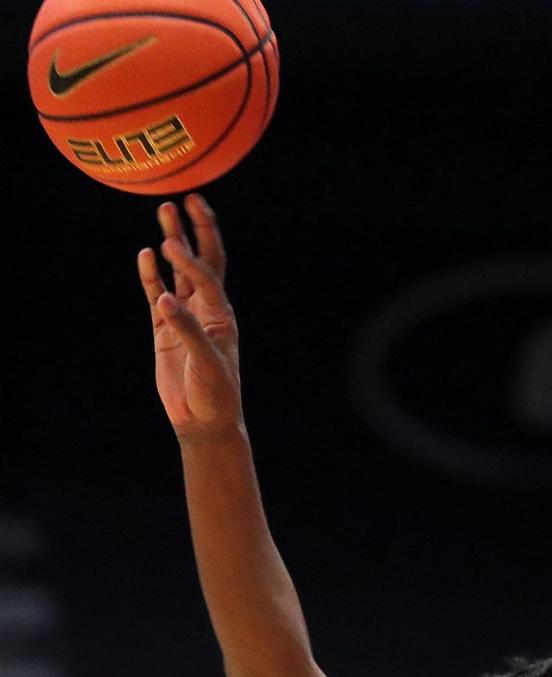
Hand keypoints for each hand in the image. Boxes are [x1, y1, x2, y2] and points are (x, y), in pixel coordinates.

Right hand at [137, 195, 242, 438]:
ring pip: (177, 273)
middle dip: (196, 231)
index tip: (173, 245)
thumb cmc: (215, 394)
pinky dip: (151, 276)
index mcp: (222, 315)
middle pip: (201, 262)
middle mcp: (205, 310)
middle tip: (187, 198)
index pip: (208, 277)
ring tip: (164, 212)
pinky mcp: (164, 328)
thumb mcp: (207, 362)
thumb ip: (187, 330)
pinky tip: (146, 254)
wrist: (203, 420)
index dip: (192, 260)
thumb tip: (165, 300)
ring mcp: (183, 316)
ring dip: (172, 243)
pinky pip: (155, 294)